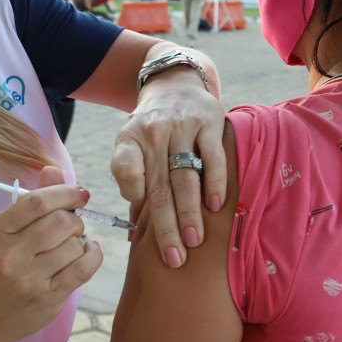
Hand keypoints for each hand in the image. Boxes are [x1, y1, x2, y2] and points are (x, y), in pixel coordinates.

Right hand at [0, 166, 102, 341]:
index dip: (65, 192)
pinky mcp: (48, 298)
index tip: (79, 192)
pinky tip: (87, 252)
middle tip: (70, 225)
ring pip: (74, 245)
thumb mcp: (7, 231)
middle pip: (60, 222)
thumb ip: (32, 200)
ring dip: (80, 240)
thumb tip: (55, 170)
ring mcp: (29, 279)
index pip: (36, 202)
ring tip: (70, 245)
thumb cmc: (1, 264)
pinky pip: (84, 268)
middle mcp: (10, 255)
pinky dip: (93, 254)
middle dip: (74, 218)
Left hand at [110, 65, 226, 267]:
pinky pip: (212, 157)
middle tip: (174, 259)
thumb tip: (133, 236)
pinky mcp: (209, 122)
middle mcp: (153, 132)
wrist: (175, 82)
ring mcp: (181, 126)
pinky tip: (216, 206)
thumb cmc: (152, 129)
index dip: (132, 193)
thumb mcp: (134, 147)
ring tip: (194, 241)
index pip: (125, 167)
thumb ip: (136, 186)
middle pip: (159, 186)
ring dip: (190, 211)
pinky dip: (215, 182)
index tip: (138, 225)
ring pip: (185, 176)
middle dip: (166, 226)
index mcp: (129, 139)